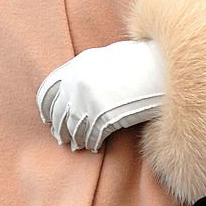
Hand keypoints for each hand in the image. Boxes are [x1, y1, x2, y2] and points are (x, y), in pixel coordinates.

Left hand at [36, 39, 165, 151]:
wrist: (158, 68)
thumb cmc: (134, 62)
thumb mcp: (103, 59)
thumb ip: (84, 72)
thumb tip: (70, 91)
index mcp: (76, 67)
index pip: (47, 92)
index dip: (46, 108)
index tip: (48, 118)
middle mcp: (78, 85)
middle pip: (58, 114)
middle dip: (59, 128)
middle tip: (62, 137)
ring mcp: (90, 102)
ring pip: (73, 129)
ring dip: (75, 139)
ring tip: (79, 145)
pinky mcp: (104, 118)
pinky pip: (91, 137)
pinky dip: (91, 144)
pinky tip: (95, 146)